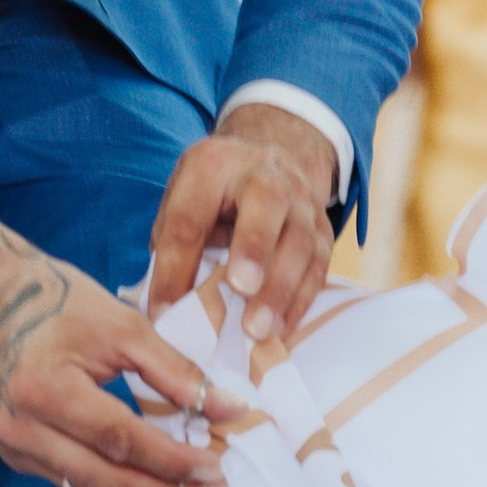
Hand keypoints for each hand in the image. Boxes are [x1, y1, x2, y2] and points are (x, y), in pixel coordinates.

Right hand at [0, 189, 240, 486]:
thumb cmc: (62, 303)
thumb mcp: (126, 326)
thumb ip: (178, 372)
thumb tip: (231, 409)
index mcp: (46, 388)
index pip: (120, 439)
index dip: (171, 459)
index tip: (216, 465)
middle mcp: (21, 426)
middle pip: (103, 479)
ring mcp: (13, 445)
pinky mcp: (15, 453)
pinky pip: (73, 481)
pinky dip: (115, 483)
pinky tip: (151, 478)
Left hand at [147, 100, 338, 338]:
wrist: (275, 157)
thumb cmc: (216, 191)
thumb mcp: (184, 198)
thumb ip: (174, 244)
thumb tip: (168, 307)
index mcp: (213, 164)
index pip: (190, 217)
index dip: (174, 268)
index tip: (163, 312)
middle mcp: (264, 174)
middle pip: (267, 203)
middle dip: (254, 247)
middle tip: (239, 288)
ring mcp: (301, 200)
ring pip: (300, 240)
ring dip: (279, 288)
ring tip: (257, 330)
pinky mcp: (323, 228)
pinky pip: (318, 266)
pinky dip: (299, 301)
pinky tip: (280, 330)